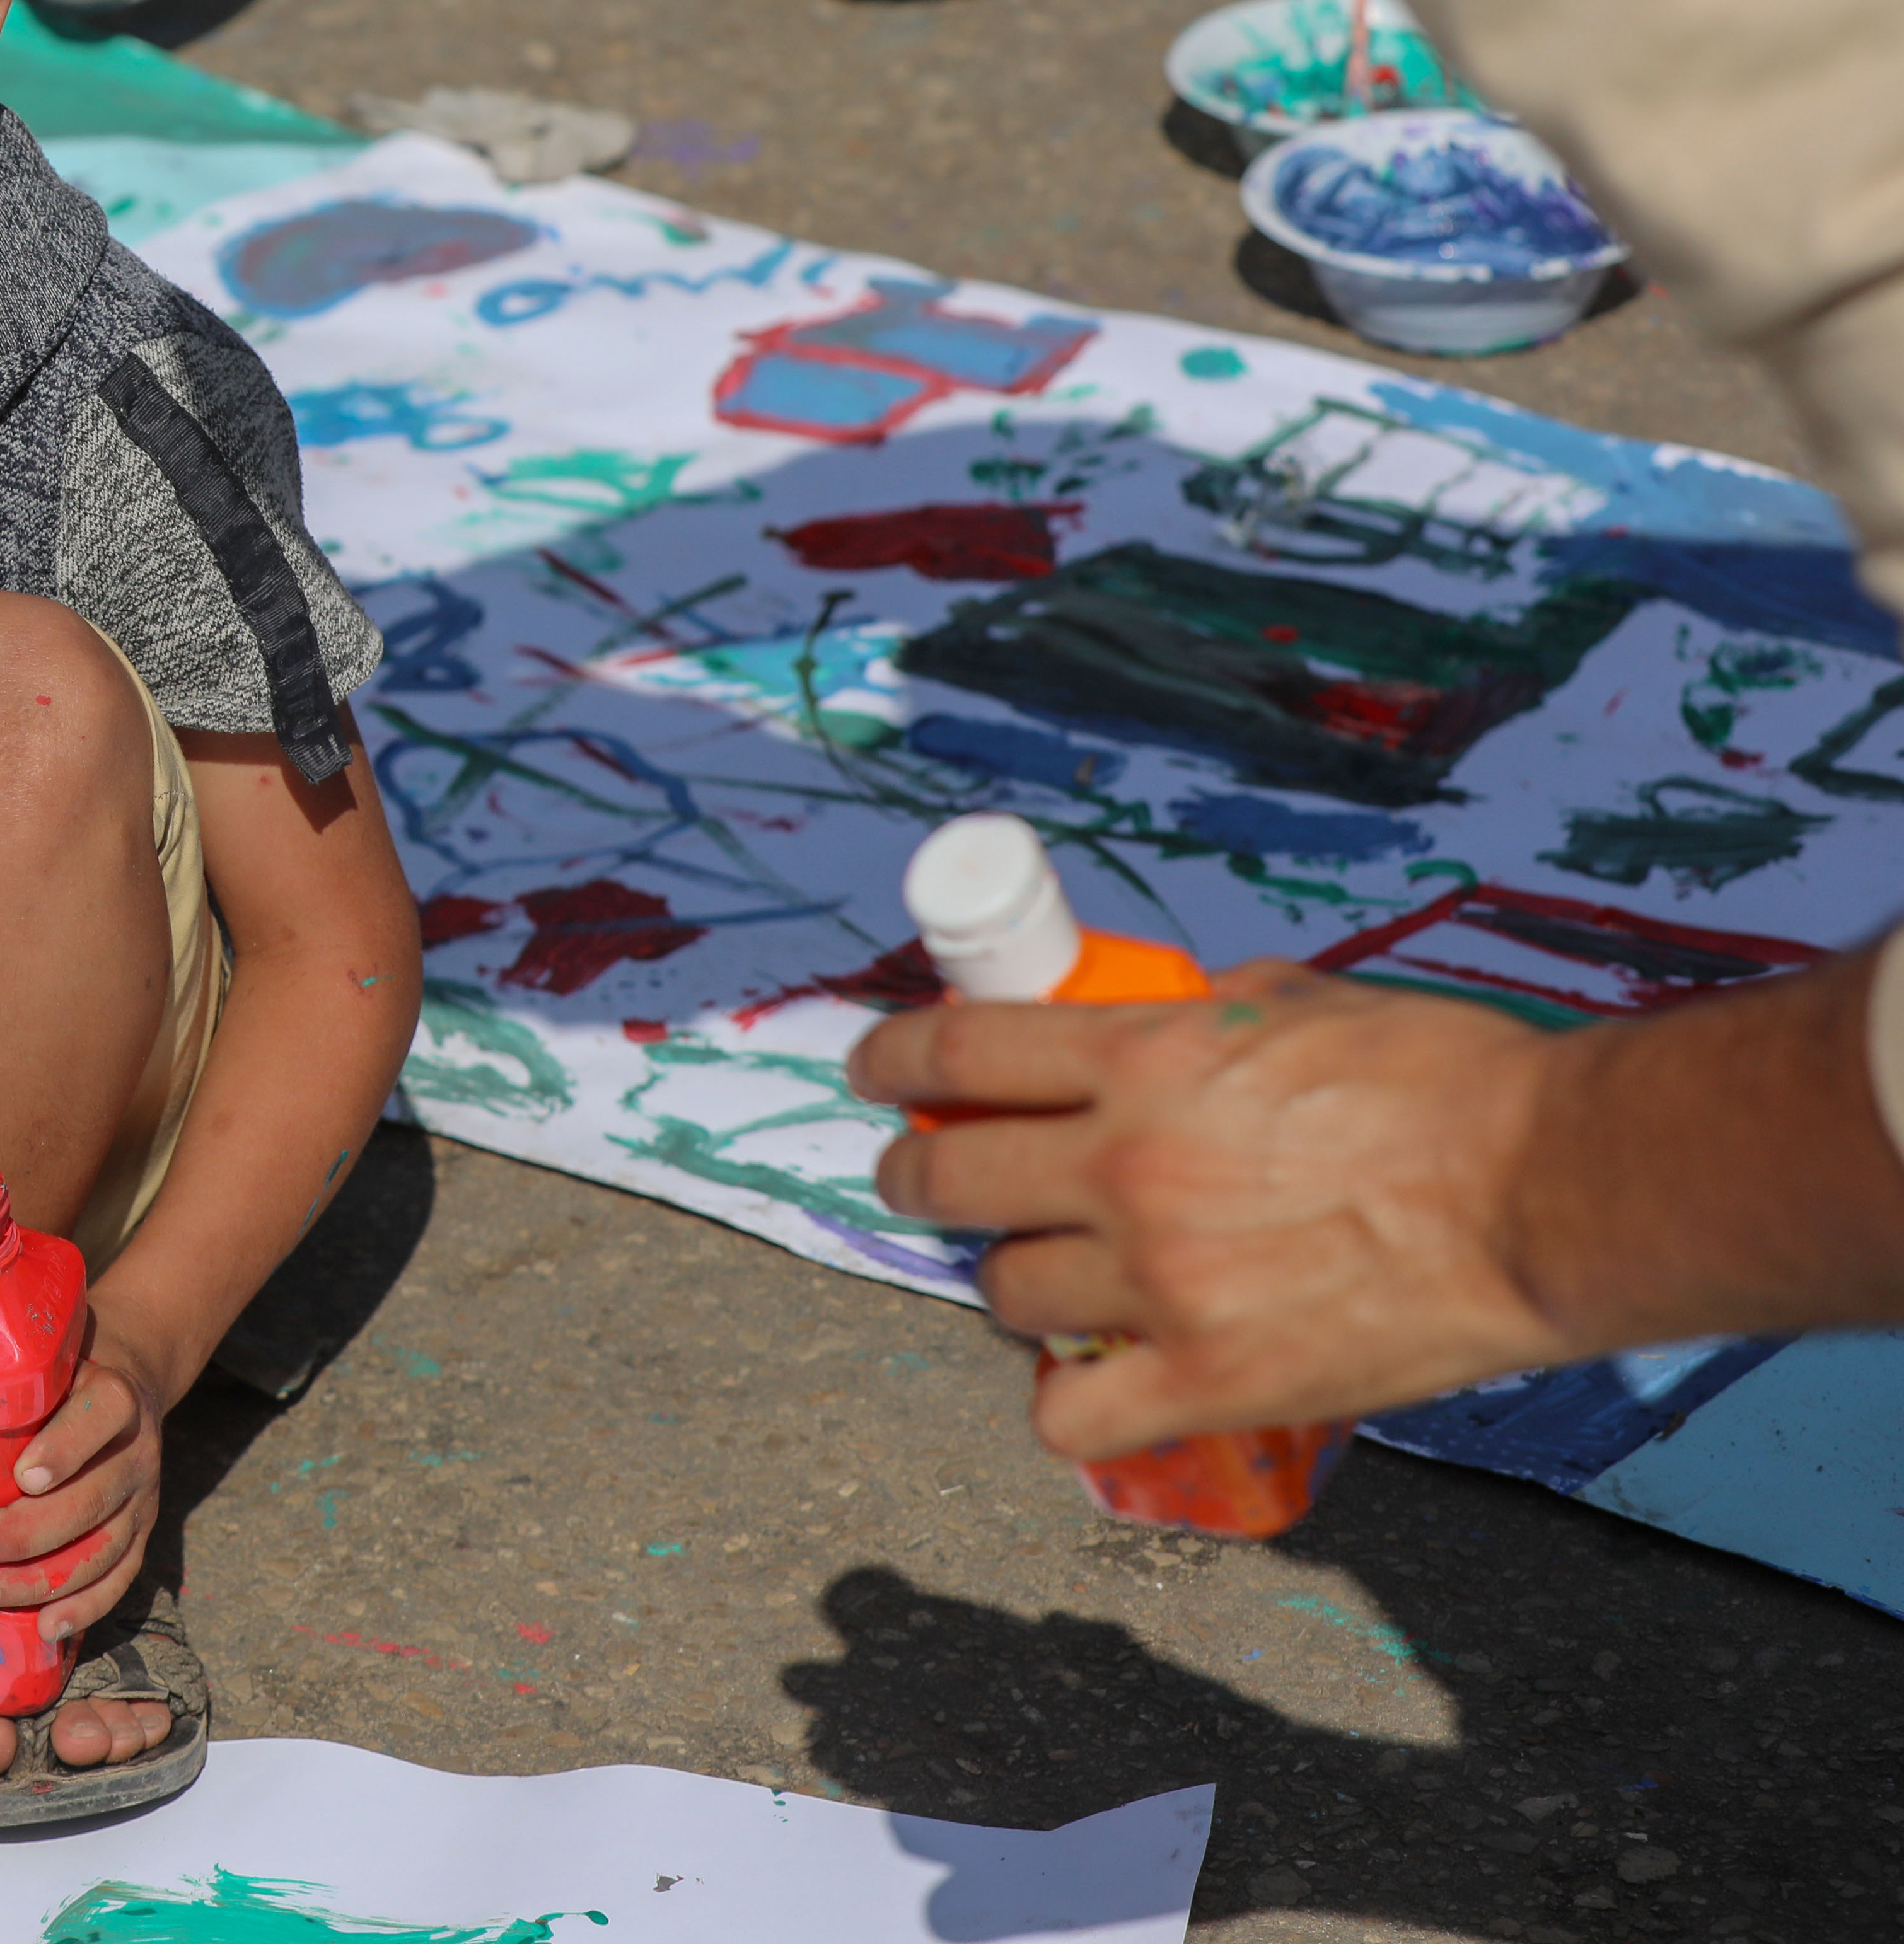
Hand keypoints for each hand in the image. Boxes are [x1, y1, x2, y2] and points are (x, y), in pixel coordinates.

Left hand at [0, 1316, 171, 1658]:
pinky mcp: (139, 1534)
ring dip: (40, 1581)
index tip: (21, 1475)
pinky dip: (84, 1608)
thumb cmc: (35, 1377)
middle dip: (26, 1533)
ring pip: (102, 1550)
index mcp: (110, 1393)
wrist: (110, 1383)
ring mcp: (142, 1497)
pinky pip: (119, 1579)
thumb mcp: (6, 1365)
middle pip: (92, 1498)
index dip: (66, 1448)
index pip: (102, 1415)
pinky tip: (45, 1627)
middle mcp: (135, 1447)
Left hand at [849, 962, 1573, 1455]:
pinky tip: (1092, 1385)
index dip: (891, 1059)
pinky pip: (1072, 1414)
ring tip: (1049, 1279)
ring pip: (1007, 1293)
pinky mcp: (1213, 1380)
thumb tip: (1152, 1020)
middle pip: (946, 1177)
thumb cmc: (1449, 1084)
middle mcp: (1126, 1169)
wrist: (1547, 1191)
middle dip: (918, 1175)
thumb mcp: (1301, 1002)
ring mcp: (1162, 1283)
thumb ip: (1203, 1015)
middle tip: (927, 1178)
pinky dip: (1066, 1404)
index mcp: (1142, 1061)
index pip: (956, 1052)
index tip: (871, 1069)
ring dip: (1014, 1284)